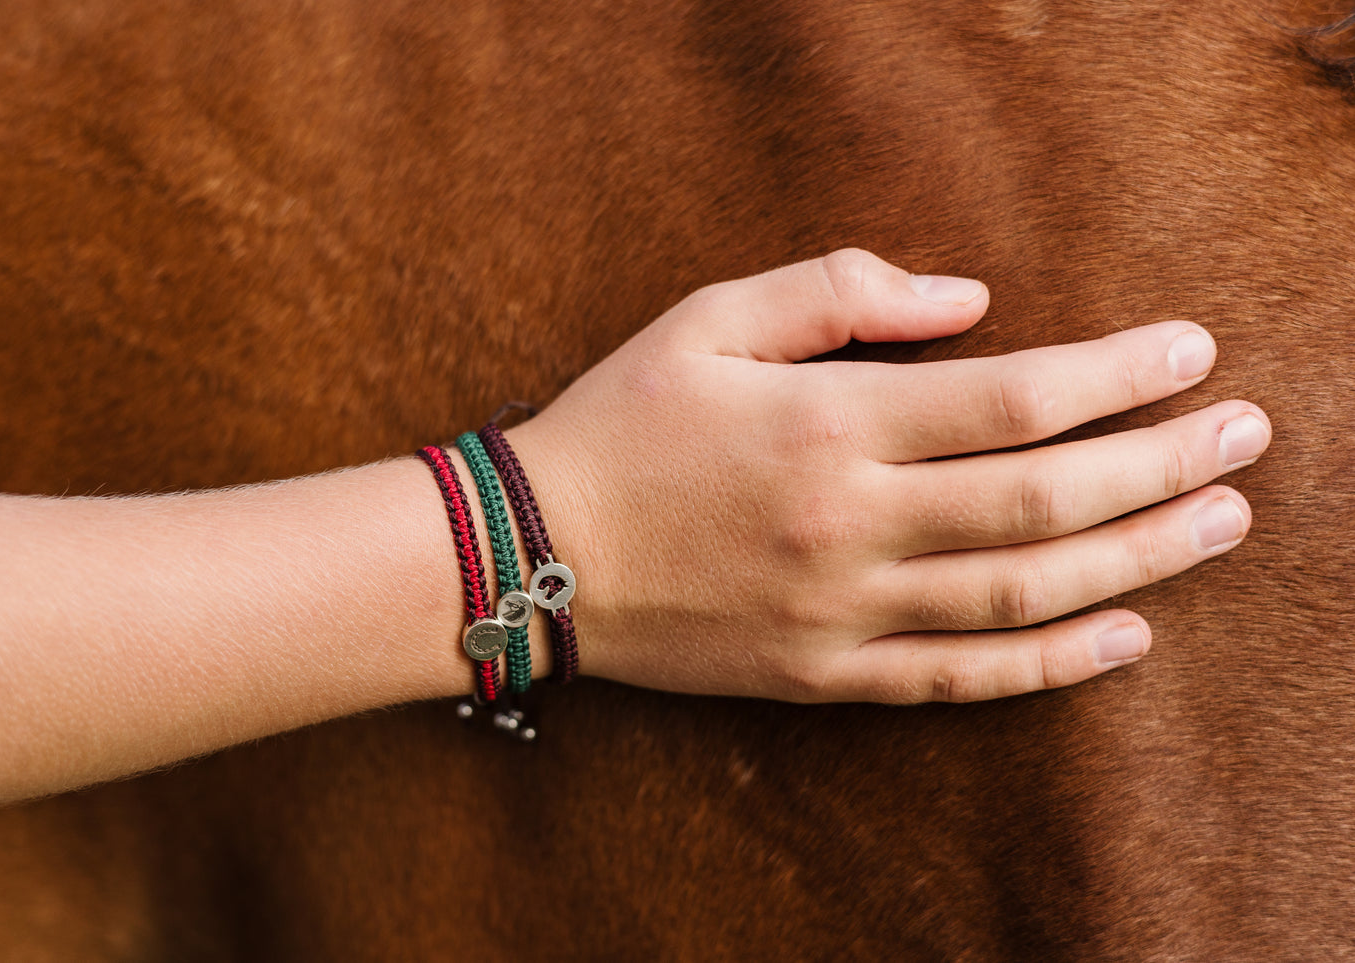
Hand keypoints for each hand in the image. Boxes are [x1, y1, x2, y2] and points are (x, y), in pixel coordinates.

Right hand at [510, 250, 1268, 702]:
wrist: (535, 550)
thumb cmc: (624, 422)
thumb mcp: (712, 317)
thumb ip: (842, 290)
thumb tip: (970, 301)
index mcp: (828, 424)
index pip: (1016, 400)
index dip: (1119, 375)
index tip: (1194, 352)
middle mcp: (849, 524)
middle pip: (1044, 501)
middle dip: (1162, 462)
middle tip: (1248, 436)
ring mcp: (841, 612)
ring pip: (1020, 594)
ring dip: (1138, 559)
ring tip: (1220, 523)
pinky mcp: (824, 674)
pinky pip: (958, 678)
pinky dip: (1050, 663)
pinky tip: (1128, 635)